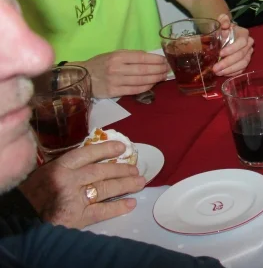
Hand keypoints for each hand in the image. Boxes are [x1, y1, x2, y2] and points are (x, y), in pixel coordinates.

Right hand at [19, 142, 144, 228]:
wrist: (21, 217)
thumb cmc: (34, 192)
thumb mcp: (48, 171)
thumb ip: (70, 165)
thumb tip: (98, 157)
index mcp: (60, 167)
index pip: (87, 154)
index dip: (106, 149)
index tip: (122, 147)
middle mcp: (68, 181)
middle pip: (102, 171)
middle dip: (122, 170)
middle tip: (136, 169)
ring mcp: (74, 199)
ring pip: (106, 188)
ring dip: (126, 185)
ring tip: (139, 182)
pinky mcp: (77, 218)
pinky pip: (102, 211)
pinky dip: (118, 207)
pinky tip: (130, 204)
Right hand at [77, 50, 169, 97]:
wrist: (82, 77)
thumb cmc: (100, 63)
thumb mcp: (114, 54)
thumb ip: (131, 56)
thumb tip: (151, 58)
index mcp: (118, 56)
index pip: (142, 57)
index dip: (156, 60)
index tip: (165, 60)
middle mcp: (117, 68)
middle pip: (144, 70)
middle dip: (159, 69)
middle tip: (168, 69)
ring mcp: (115, 81)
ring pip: (141, 80)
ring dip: (155, 78)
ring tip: (163, 76)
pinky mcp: (114, 92)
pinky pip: (134, 90)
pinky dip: (146, 87)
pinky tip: (152, 84)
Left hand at [213, 14, 253, 75]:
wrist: (225, 34)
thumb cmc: (223, 29)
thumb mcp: (222, 22)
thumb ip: (223, 20)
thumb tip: (225, 24)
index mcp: (244, 34)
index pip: (242, 42)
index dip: (232, 49)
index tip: (221, 53)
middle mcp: (248, 44)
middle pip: (242, 55)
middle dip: (228, 62)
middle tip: (215, 68)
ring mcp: (248, 54)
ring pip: (243, 64)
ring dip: (230, 69)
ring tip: (217, 72)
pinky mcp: (245, 62)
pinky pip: (242, 69)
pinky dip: (233, 73)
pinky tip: (223, 74)